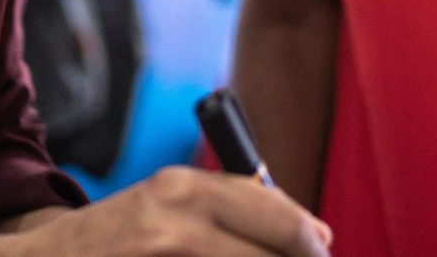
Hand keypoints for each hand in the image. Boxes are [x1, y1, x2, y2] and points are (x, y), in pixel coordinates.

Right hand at [17, 168, 330, 256]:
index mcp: (184, 186)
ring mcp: (163, 249)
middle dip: (296, 256)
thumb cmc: (114, 239)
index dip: (304, 233)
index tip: (323, 245)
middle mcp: (176, 214)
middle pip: (270, 243)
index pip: (270, 208)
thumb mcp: (165, 206)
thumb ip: (224, 208)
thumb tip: (307, 232)